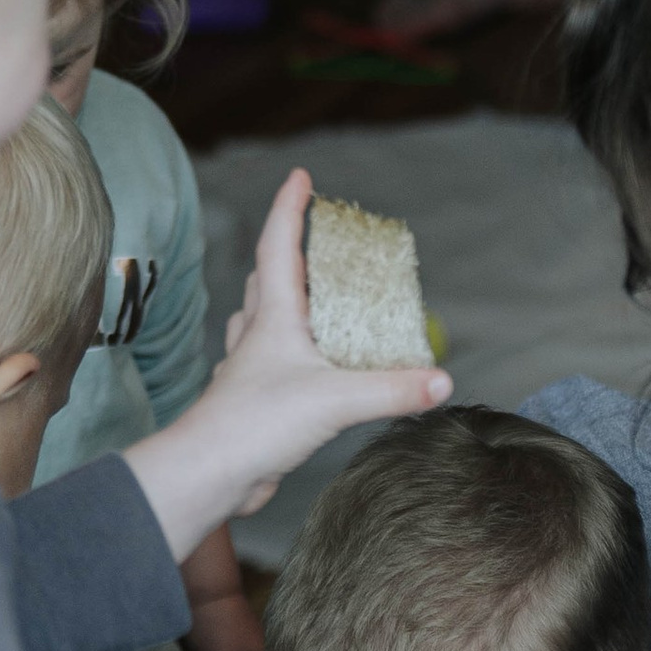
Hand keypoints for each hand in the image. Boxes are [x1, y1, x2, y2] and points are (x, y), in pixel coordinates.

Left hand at [122, 172, 449, 546]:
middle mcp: (258, 335)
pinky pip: (268, 361)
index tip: (301, 176)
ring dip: (281, 299)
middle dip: (288, 250)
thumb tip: (441, 381)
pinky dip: (285, 350)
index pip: (280, 245)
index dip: (289, 208)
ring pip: (261, 318)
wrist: (209, 473)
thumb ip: (391, 389)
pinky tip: (302, 365)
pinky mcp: (253, 400)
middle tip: (316, 238)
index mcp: (274, 317)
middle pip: (268, 277)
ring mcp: (251, 368)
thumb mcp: (335, 400)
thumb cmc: (254, 424)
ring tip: (310, 296)